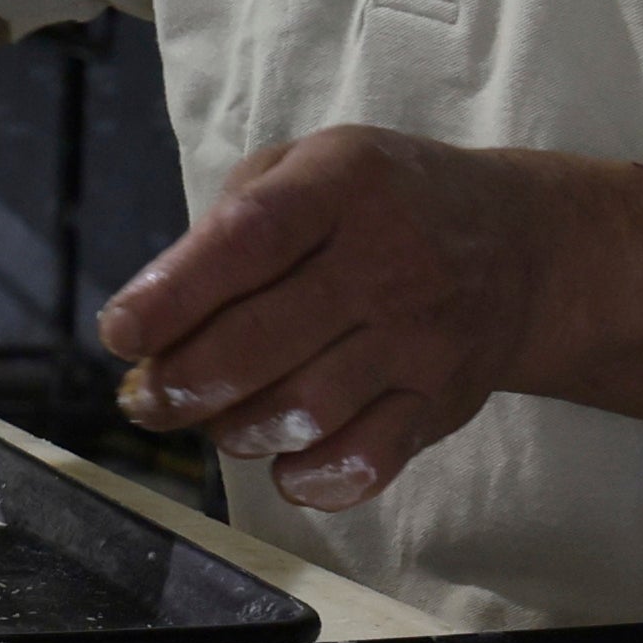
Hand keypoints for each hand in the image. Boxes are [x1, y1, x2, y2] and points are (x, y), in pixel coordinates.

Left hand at [97, 125, 569, 515]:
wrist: (522, 248)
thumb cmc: (385, 204)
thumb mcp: (312, 164)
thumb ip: (233, 219)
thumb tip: (158, 306)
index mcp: (344, 182)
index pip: (248, 239)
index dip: (173, 293)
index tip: (119, 333)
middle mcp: (388, 259)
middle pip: (263, 338)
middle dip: (184, 381)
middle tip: (146, 397)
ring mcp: (420, 337)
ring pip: (305, 409)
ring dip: (236, 430)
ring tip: (214, 419)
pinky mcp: (441, 402)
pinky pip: (366, 461)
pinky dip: (309, 478)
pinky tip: (283, 461)